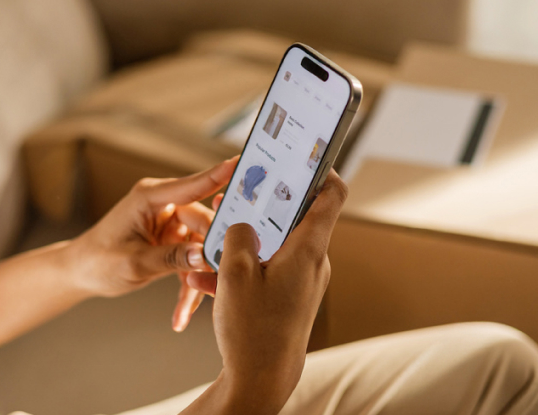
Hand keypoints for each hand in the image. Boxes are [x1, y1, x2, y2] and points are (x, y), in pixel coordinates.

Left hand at [64, 158, 236, 302]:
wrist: (81, 273)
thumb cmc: (98, 261)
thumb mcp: (133, 263)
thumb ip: (170, 257)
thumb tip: (204, 255)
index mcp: (150, 198)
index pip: (191, 185)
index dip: (218, 175)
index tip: (241, 163)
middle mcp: (165, 206)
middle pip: (205, 223)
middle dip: (212, 253)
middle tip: (222, 278)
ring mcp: (172, 225)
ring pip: (203, 248)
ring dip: (198, 279)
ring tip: (191, 308)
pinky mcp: (175, 243)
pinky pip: (192, 263)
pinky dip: (189, 287)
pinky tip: (181, 316)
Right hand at [184, 171, 347, 413]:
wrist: (261, 379)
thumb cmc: (254, 329)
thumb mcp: (235, 273)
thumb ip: (237, 236)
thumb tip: (242, 224)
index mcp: (308, 249)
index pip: (331, 196)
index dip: (321, 171)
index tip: (304, 157)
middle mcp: (311, 263)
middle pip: (293, 220)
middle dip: (259, 209)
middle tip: (233, 199)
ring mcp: (302, 282)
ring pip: (272, 248)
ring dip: (241, 244)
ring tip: (208, 244)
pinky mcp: (289, 299)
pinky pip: (265, 273)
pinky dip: (240, 271)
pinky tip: (206, 279)